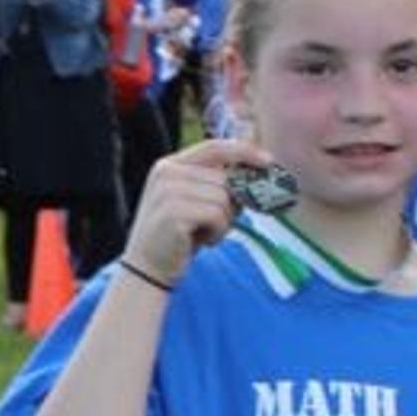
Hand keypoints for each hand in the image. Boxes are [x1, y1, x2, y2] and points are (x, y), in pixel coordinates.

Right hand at [122, 138, 274, 285]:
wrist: (148, 268)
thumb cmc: (179, 235)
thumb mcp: (195, 201)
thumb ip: (216, 183)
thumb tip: (258, 170)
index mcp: (170, 165)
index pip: (214, 147)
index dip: (244, 151)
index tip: (268, 161)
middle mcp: (166, 173)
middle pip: (225, 178)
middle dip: (231, 205)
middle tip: (214, 224)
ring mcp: (168, 192)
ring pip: (224, 198)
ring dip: (223, 222)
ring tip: (203, 233)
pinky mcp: (174, 213)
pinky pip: (218, 216)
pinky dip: (218, 232)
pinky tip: (200, 240)